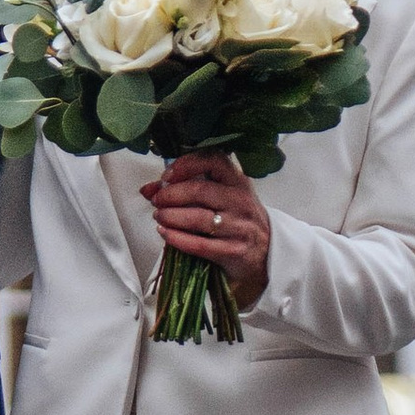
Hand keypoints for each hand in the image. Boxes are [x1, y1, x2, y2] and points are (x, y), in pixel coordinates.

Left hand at [144, 153, 268, 310]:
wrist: (266, 253)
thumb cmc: (237, 220)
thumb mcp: (221, 198)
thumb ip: (187, 189)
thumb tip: (149, 189)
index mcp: (238, 182)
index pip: (214, 161)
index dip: (187, 164)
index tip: (167, 175)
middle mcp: (240, 201)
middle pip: (200, 190)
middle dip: (172, 194)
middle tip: (157, 200)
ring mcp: (239, 227)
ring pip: (198, 218)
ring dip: (171, 217)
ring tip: (159, 216)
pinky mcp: (233, 251)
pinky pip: (200, 245)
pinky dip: (177, 239)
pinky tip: (165, 234)